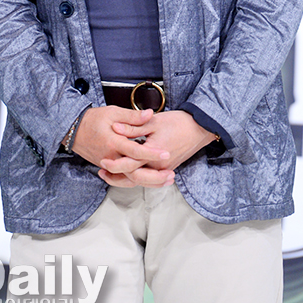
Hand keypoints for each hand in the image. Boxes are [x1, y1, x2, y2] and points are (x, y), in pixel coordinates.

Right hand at [70, 106, 174, 186]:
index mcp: (113, 142)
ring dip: (150, 181)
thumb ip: (133, 116)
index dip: (151, 153)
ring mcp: (109, 165)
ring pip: (131, 180)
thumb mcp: (113, 112)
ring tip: (166, 179)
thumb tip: (150, 114)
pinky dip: (139, 180)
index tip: (165, 153)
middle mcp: (111, 157)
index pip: (135, 151)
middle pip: (134, 173)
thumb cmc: (93, 119)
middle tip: (170, 174)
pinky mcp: (109, 168)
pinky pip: (125, 178)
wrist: (74, 130)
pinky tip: (151, 179)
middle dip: (154, 177)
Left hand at [98, 111, 216, 185]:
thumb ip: (133, 126)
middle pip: (134, 178)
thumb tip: (115, 127)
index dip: (115, 164)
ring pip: (141, 181)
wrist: (199, 128)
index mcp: (154, 154)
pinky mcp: (166, 168)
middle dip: (117, 176)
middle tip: (103, 170)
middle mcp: (159, 166)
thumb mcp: (154, 121)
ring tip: (111, 175)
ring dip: (125, 179)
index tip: (103, 161)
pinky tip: (128, 172)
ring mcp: (163, 169)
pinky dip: (136, 177)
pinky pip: (148, 178)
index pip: (130, 164)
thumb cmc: (179, 123)